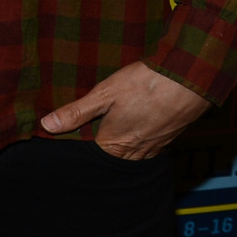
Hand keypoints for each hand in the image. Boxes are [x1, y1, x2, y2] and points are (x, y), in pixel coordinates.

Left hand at [38, 61, 211, 159]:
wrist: (189, 80)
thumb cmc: (144, 84)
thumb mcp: (104, 93)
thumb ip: (76, 112)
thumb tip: (47, 126)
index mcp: (115, 143)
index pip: (90, 154)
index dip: (78, 144)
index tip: (68, 138)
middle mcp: (135, 151)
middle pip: (110, 156)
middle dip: (99, 147)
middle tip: (90, 132)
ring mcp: (154, 147)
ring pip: (130, 154)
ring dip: (119, 145)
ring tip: (110, 129)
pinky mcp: (168, 139)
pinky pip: (147, 148)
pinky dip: (137, 141)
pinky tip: (133, 126)